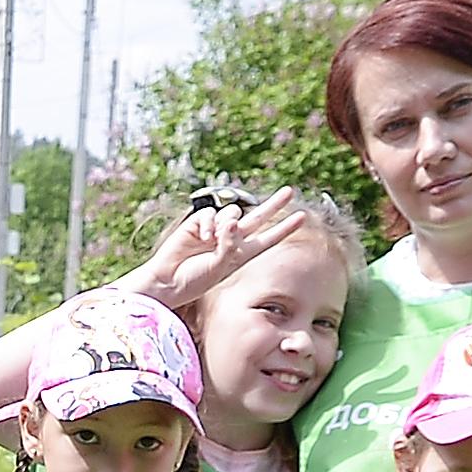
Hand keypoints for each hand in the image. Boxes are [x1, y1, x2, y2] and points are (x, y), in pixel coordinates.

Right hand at [120, 186, 302, 309]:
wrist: (168, 280)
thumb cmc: (195, 280)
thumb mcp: (220, 267)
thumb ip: (229, 244)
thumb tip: (231, 221)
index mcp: (242, 253)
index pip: (269, 238)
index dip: (285, 227)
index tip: (303, 216)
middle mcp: (231, 239)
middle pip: (258, 217)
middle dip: (274, 204)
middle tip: (290, 191)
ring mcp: (215, 230)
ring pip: (233, 213)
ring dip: (228, 224)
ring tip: (213, 241)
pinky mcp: (199, 222)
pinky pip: (211, 214)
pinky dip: (209, 224)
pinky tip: (202, 238)